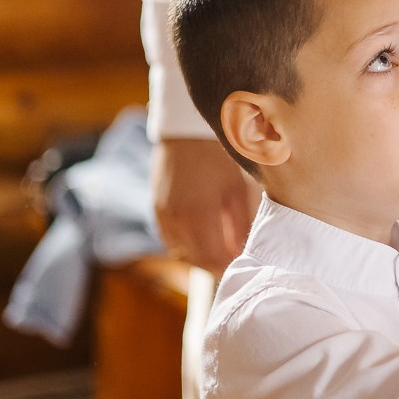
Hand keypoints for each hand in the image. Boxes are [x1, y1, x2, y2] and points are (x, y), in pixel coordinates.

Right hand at [152, 137, 254, 273]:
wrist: (185, 134)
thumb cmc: (217, 158)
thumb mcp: (236, 189)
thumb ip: (240, 224)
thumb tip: (241, 250)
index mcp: (200, 213)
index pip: (214, 258)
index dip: (229, 265)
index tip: (242, 262)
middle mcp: (178, 219)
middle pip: (197, 261)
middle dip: (216, 265)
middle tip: (232, 260)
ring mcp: (164, 216)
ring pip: (182, 255)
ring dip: (200, 258)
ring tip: (218, 251)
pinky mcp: (156, 211)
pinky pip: (170, 242)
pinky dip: (185, 247)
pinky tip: (200, 240)